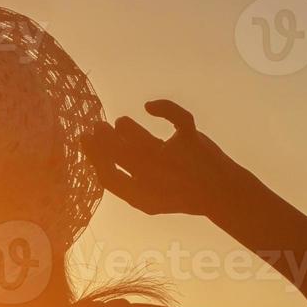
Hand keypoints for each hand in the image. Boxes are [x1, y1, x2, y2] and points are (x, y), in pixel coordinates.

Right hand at [85, 100, 245, 218]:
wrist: (219, 193)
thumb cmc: (177, 196)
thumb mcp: (145, 200)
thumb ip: (123, 185)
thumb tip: (97, 160)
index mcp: (141, 195)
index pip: (109, 176)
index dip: (94, 155)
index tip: (86, 137)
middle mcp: (156, 177)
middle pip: (121, 154)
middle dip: (104, 138)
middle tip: (98, 127)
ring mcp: (173, 158)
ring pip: (141, 138)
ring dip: (126, 128)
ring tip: (120, 123)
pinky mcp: (191, 140)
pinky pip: (177, 118)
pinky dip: (164, 107)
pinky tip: (149, 106)